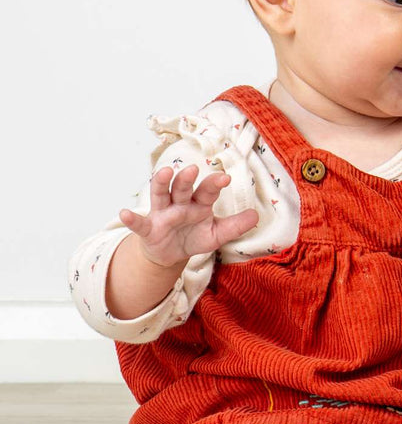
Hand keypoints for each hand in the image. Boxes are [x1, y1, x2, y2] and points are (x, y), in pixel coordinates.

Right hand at [119, 165, 259, 267]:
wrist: (171, 254)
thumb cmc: (194, 237)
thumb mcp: (217, 234)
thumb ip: (235, 226)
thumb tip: (256, 216)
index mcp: (199, 203)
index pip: (207, 191)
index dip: (214, 184)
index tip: (225, 177)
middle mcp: (180, 204)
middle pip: (183, 188)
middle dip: (187, 179)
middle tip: (192, 169)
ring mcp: (162, 214)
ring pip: (160, 195)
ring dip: (161, 184)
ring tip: (163, 173)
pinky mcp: (148, 228)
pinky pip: (139, 223)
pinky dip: (131, 219)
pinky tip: (124, 213)